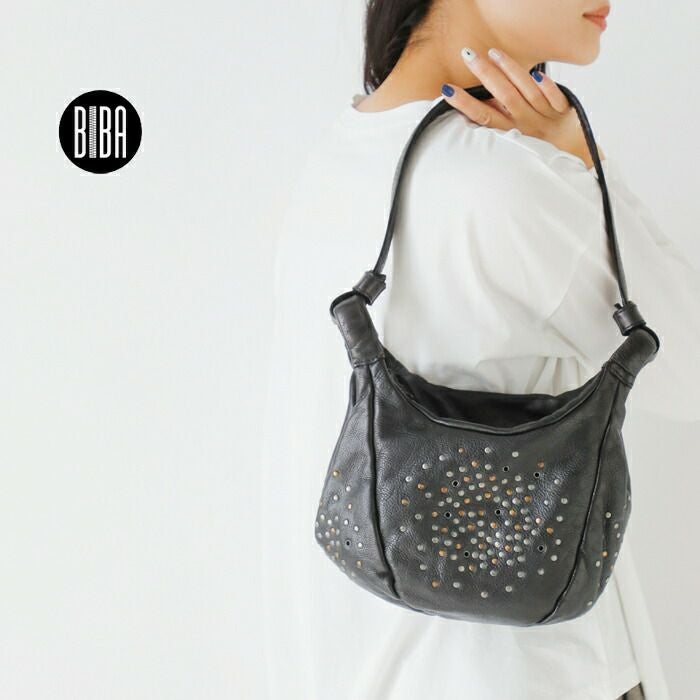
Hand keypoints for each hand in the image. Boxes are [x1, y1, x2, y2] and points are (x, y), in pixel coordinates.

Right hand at [441, 47, 604, 168]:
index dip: (465, 104)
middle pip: (504, 97)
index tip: (448, 90)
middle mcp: (526, 124)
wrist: (574, 160)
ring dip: (510, 71)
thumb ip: (498, 124)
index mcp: (512, 133)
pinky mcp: (565, 110)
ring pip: (527, 92)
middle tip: (468, 56)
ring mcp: (546, 116)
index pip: (484, 117)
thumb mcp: (514, 142)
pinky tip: (538, 74)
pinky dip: (548, 87)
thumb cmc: (539, 150)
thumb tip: (472, 111)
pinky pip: (556, 98)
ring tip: (493, 53)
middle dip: (485, 75)